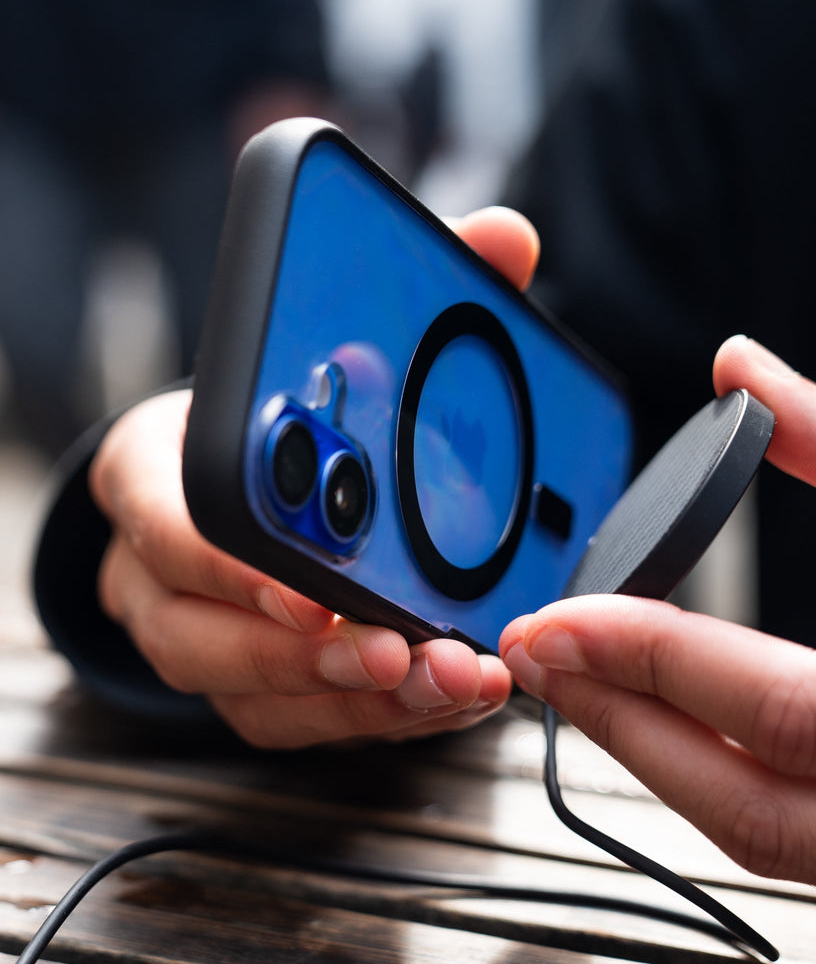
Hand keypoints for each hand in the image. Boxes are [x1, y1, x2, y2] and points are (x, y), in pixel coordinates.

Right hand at [90, 207, 538, 748]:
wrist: (242, 474)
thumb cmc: (281, 409)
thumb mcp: (328, 338)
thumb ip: (415, 289)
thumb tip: (507, 239)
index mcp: (160, 471)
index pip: (164, 517)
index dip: (228, 561)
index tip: (309, 586)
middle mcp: (163, 568)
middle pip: (200, 634)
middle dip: (306, 654)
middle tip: (399, 653)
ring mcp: (204, 637)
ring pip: (256, 697)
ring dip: (357, 701)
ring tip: (451, 680)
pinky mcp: (254, 686)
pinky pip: (303, 724)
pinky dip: (378, 720)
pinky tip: (451, 695)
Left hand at [500, 335, 815, 963]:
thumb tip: (742, 374)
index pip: (794, 718)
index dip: (654, 661)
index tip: (560, 618)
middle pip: (763, 817)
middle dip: (628, 732)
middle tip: (545, 660)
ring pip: (788, 855)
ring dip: (670, 766)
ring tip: (596, 684)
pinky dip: (744, 793)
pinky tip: (693, 730)